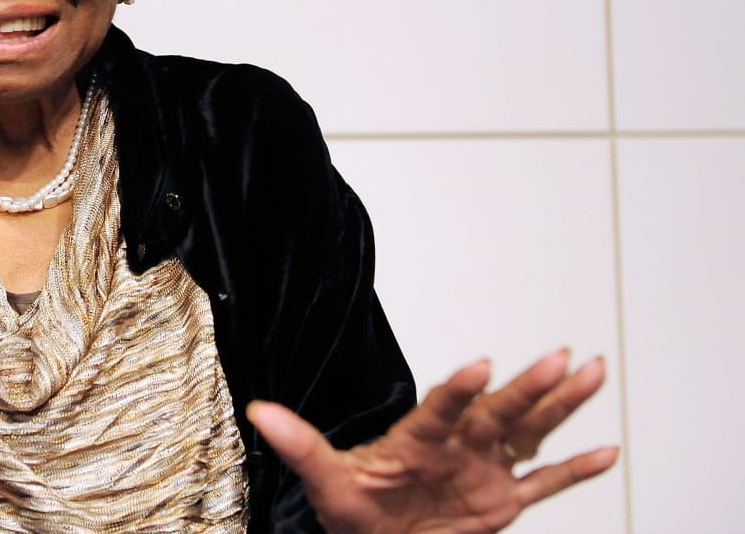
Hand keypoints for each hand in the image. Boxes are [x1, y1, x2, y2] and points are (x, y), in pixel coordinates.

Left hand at [248, 350, 617, 533]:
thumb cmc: (354, 508)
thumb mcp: (325, 481)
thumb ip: (300, 446)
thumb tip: (259, 412)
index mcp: (417, 438)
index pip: (441, 408)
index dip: (460, 389)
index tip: (482, 364)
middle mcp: (457, 444)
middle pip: (498, 411)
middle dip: (528, 387)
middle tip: (559, 356)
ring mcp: (483, 468)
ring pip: (529, 432)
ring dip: (560, 405)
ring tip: (591, 370)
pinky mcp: (502, 499)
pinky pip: (544, 482)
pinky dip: (574, 469)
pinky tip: (605, 450)